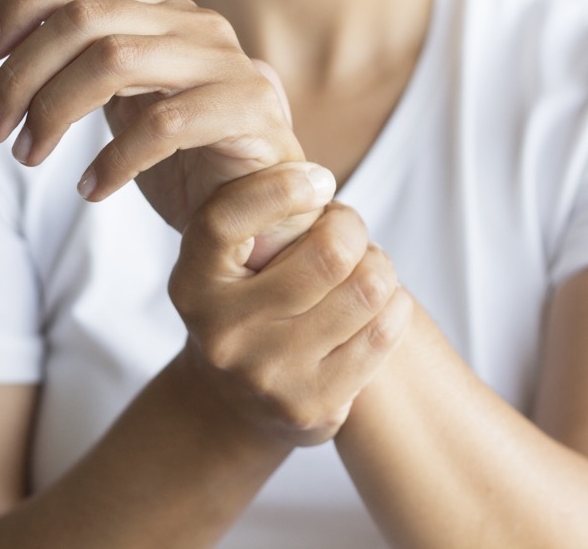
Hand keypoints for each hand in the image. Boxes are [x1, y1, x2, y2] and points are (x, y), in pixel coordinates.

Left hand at [0, 0, 304, 241]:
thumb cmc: (194, 159)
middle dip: (21, 74)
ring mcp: (228, 64)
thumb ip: (99, 44)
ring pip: (115, 59)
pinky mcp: (251, 110)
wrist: (265, 215)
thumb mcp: (132, 97)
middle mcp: (197, 25)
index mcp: (165, 11)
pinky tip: (92, 188)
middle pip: (85, 19)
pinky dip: (113, 159)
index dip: (22, 2)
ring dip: (53, 111)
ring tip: (29, 155)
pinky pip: (164, 124)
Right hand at [169, 163, 413, 446]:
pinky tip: (377, 307)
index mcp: (194, 281)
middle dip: (351, 228)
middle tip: (347, 232)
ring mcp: (266, 375)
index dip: (280, 190)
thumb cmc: (249, 301)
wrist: (232, 406)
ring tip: (363, 270)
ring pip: (367, 290)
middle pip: (328, 254)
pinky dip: (394, 306)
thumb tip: (315, 183)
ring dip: (379, 268)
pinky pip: (384, 331)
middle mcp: (221, 331)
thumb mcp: (232, 259)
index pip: (226, 220)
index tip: (319, 180)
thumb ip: (262, 218)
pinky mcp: (310, 407)